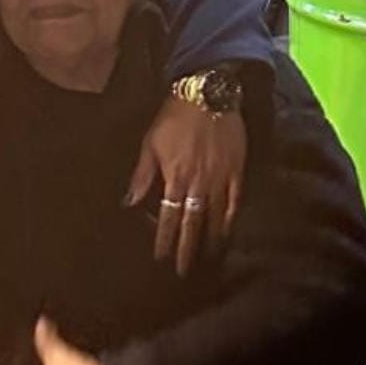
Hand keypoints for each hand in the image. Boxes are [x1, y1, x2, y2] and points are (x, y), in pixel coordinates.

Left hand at [125, 95, 246, 276]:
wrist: (208, 92)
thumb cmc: (173, 117)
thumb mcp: (150, 144)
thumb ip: (142, 176)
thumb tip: (129, 202)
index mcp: (175, 178)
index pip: (168, 218)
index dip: (164, 240)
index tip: (161, 258)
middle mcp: (199, 183)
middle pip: (192, 224)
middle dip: (186, 250)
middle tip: (184, 272)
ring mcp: (220, 178)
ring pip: (215, 217)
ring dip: (209, 239)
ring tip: (206, 258)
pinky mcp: (237, 170)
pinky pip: (235, 200)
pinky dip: (231, 219)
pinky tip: (227, 233)